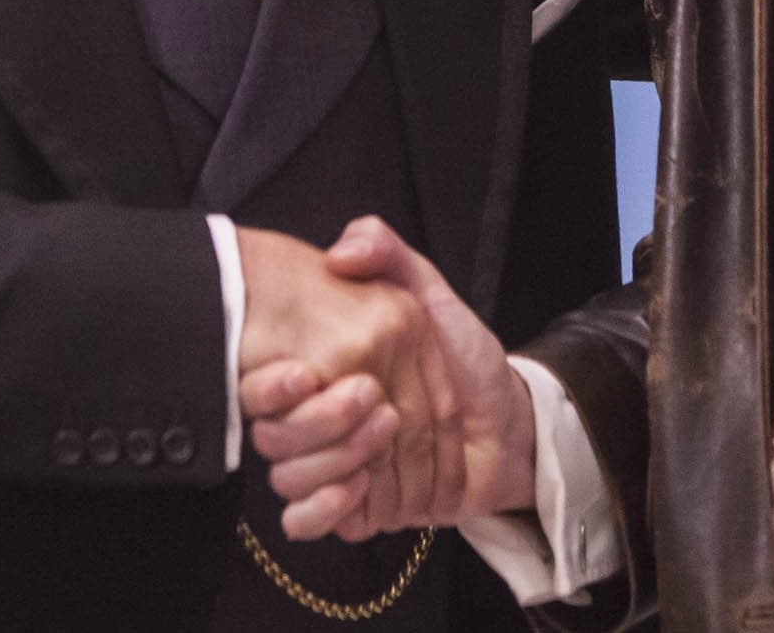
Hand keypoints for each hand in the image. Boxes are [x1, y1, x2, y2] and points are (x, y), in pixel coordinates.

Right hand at [233, 225, 448, 533]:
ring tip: (386, 435)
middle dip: (319, 424)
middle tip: (374, 399)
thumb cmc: (466, 358)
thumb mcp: (426, 293)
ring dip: (334, 462)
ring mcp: (328, 466)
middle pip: (273, 436)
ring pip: (287, 479)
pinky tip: (361, 487)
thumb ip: (385, 252)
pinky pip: (305, 521)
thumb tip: (339, 252)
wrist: (509, 424)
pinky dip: (325, 508)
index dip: (272, 386)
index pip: (264, 386)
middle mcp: (313, 418)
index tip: (303, 374)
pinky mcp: (349, 508)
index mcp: (319, 368)